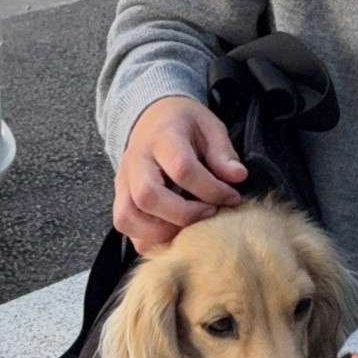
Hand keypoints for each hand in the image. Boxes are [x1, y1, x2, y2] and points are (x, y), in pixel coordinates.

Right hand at [114, 95, 247, 252]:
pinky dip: (147, 239)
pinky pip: (124, 226)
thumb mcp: (209, 126)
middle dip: (183, 214)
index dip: (210, 189)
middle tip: (209, 213)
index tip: (231, 196)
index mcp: (162, 138)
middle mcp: (136, 161)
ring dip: (161, 232)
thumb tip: (237, 177)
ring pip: (128, 216)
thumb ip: (223, 152)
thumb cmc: (185, 125)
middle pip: (148, 196)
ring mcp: (123, 181)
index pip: (182, 168)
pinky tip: (172, 235)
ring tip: (189, 229)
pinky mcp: (120, 197)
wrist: (151, 118)